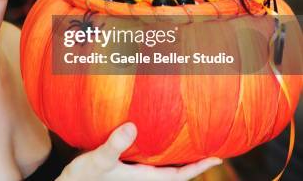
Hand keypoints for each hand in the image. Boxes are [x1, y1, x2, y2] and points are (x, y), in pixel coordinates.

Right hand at [56, 123, 221, 180]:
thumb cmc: (84, 178)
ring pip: (162, 167)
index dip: (200, 167)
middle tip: (209, 145)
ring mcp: (134, 176)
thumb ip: (116, 144)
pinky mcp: (124, 171)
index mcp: (145, 178)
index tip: (219, 157)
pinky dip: (158, 152)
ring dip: (176, 156)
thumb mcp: (99, 160)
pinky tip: (153, 141)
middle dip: (193, 160)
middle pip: (176, 171)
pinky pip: (148, 162)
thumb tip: (133, 126)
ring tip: (187, 141)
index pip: (180, 174)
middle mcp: (143, 178)